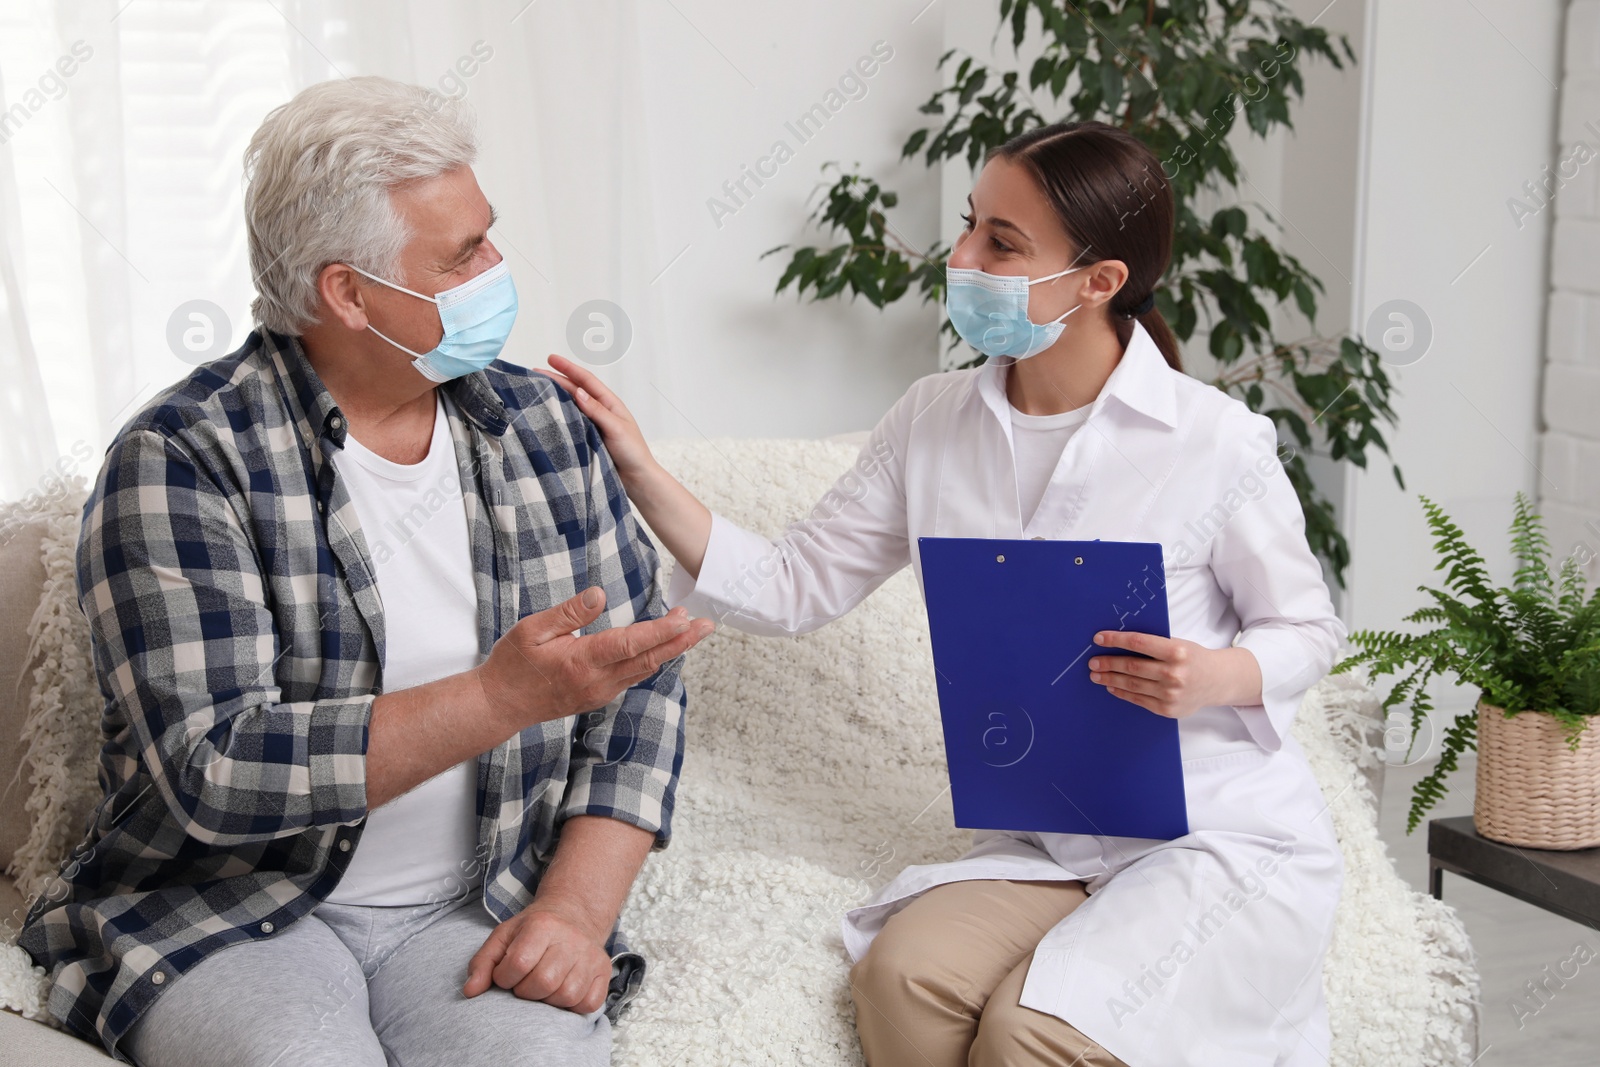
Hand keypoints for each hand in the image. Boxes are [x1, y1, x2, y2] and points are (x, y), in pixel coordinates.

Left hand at [463, 903, 611, 1013]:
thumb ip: (483, 962)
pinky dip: (572, 1005)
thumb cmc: (533, 929)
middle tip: (525, 982)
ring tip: (543, 986)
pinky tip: (563, 991)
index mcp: (543, 925)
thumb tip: (471, 991)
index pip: (517, 964)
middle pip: (543, 983)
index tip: (506, 974)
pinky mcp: (604, 971)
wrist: (573, 914)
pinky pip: (588, 1004)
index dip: (504, 977)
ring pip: (566, 996)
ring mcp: (590, 956)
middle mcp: (571, 938)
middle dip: (525, 991)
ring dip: (548, 999)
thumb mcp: (504, 936)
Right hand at [475, 587, 713, 731]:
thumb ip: (569, 613)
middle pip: (648, 659)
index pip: (631, 644)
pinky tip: (662, 649)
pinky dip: (652, 661)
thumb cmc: (512, 664)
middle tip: (708, 625)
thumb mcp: (532, 630)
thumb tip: (599, 594)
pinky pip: (633, 678)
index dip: (661, 631)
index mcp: (582, 662)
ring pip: (644, 670)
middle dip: (681, 642)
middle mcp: (598, 681)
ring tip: (693, 632)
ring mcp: (600, 692)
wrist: (500, 705)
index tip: (685, 617)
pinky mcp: (598, 696)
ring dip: (671, 651)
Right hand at [535, 354, 655, 486]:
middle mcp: (599, 411)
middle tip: (534, 372)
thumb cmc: (632, 453)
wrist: (636, 479)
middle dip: (556, 379)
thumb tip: (579, 392)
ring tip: (536, 389)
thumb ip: (597, 411)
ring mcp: (592, 424)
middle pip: (574, 390)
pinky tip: (546, 414)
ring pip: (570, 405)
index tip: (551, 359)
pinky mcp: (586, 438)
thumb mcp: (616, 428)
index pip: (586, 381)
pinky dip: (558, 416)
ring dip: (555, 396)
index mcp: (609, 404)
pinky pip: (570, 423)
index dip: (568, 368)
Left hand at [1088, 632, 1260, 718]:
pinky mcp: (1167, 709)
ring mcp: (1171, 694)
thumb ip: (1153, 645)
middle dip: (1108, 663)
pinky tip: (1112, 687)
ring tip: (1096, 674)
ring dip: (1110, 679)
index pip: (1138, 643)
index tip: (1099, 638)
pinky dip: (1122, 693)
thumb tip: (1118, 642)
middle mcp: (1174, 673)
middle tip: (1092, 661)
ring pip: (1132, 685)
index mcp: (1177, 651)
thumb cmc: (1193, 658)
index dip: (1116, 640)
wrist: (1218, 681)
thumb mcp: (1178, 644)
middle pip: (1132, 666)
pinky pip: (1139, 700)